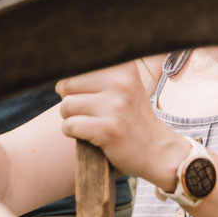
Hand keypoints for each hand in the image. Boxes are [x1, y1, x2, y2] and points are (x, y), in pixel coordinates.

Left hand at [56, 63, 185, 191]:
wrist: (158, 151)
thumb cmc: (132, 118)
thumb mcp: (124, 87)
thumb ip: (98, 75)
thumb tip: (59, 75)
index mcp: (124, 67)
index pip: (77, 64)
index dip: (73, 82)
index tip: (85, 93)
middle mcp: (121, 82)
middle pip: (66, 84)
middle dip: (70, 100)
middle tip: (86, 112)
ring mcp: (115, 106)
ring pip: (66, 106)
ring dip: (70, 118)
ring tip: (88, 123)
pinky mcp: (108, 129)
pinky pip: (69, 126)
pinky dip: (72, 133)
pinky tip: (88, 135)